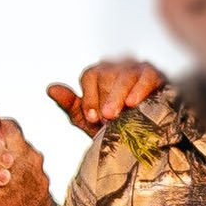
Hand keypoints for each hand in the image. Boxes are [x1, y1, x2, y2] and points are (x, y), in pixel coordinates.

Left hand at [45, 58, 167, 135]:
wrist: (144, 138)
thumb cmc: (115, 126)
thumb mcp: (89, 121)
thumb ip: (70, 105)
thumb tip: (50, 89)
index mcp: (99, 74)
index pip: (90, 76)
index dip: (89, 97)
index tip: (90, 118)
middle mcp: (116, 67)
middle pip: (108, 74)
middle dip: (106, 98)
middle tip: (105, 118)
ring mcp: (136, 69)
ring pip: (126, 74)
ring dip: (120, 94)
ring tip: (117, 113)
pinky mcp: (155, 75)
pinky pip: (147, 76)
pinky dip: (141, 88)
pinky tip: (134, 102)